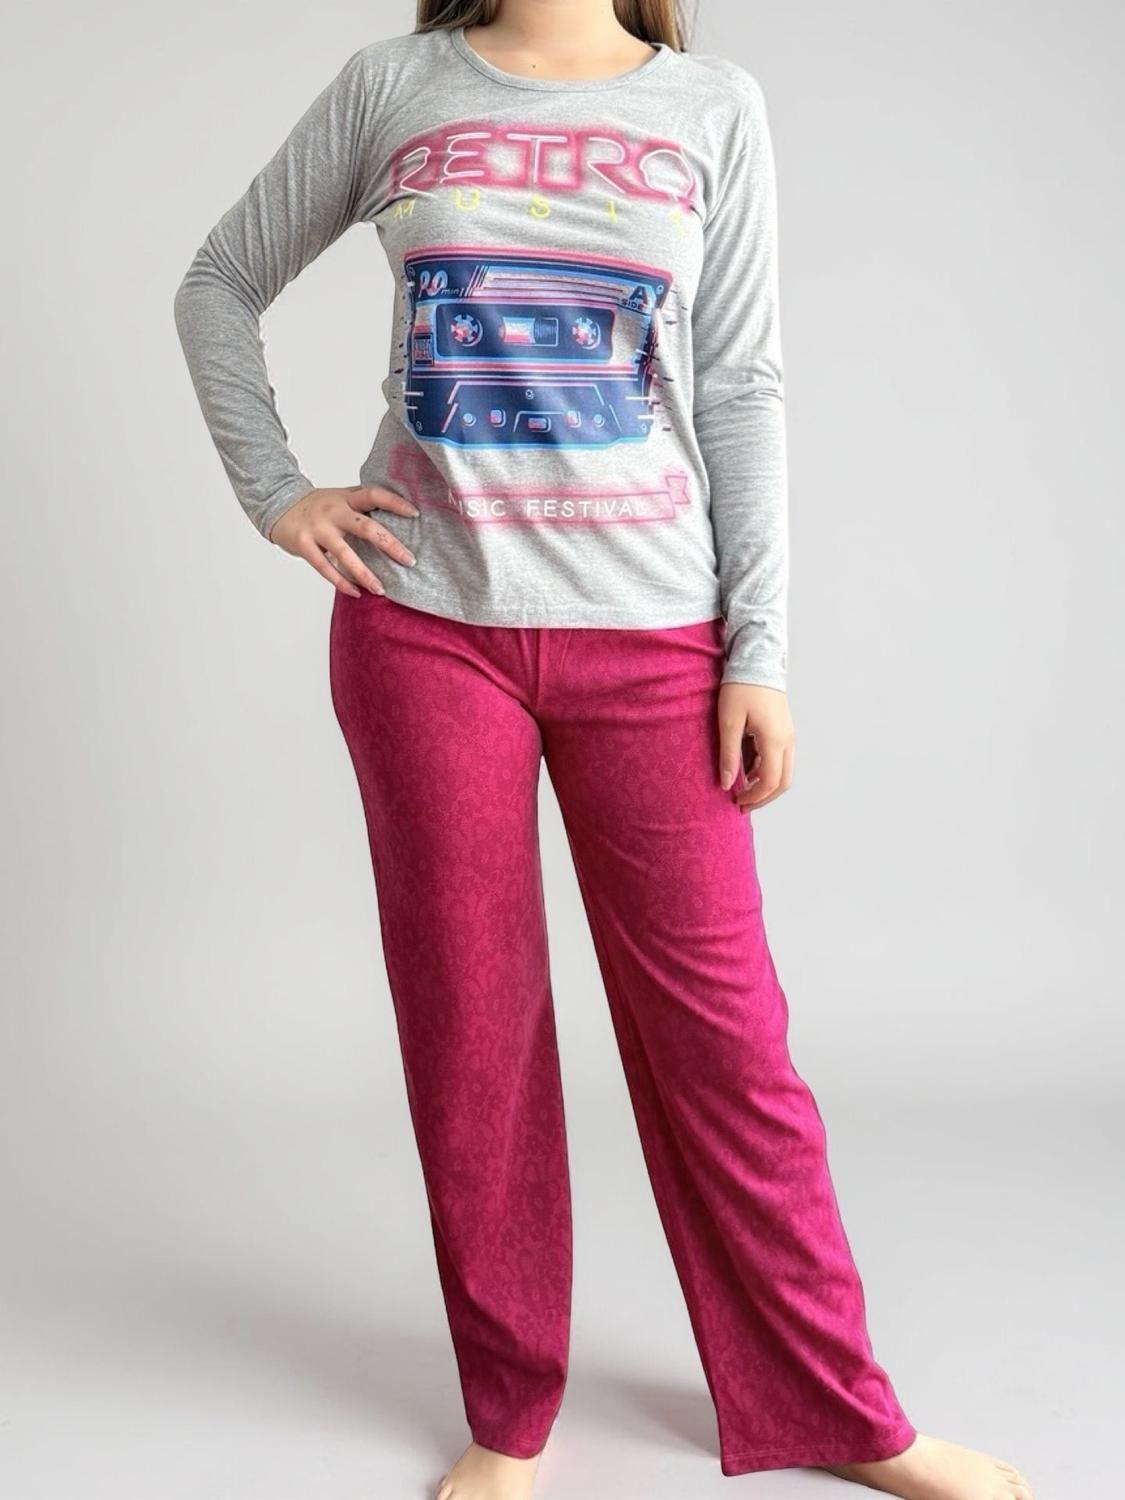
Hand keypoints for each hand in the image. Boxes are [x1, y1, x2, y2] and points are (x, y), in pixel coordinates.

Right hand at [267, 484, 419, 596]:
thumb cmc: (318, 506)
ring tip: (381, 590)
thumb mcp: (340, 498)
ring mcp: (318, 528)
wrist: (277, 503)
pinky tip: (356, 593)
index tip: (415, 514)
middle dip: (390, 545)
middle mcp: (334, 511)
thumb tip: (397, 525)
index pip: (374, 494)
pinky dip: (341, 582)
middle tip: (410, 561)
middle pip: (366, 527)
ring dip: (365, 574)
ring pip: (345, 553)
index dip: (395, 502)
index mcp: (346, 498)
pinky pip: (325, 567)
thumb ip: (361, 508)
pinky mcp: (304, 544)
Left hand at [717, 683, 794, 812]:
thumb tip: (726, 784)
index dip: (754, 797)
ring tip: (741, 789)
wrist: (757, 661)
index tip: (735, 801)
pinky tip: (746, 770)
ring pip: (783, 771)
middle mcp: (787, 741)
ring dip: (765, 784)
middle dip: (763, 797)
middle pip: (783, 782)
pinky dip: (766, 770)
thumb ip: (728, 755)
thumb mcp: (729, 721)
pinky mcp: (784, 730)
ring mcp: (788, 735)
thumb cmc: (740, 688)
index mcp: (774, 741)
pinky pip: (779, 758)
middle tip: (742, 804)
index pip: (770, 782)